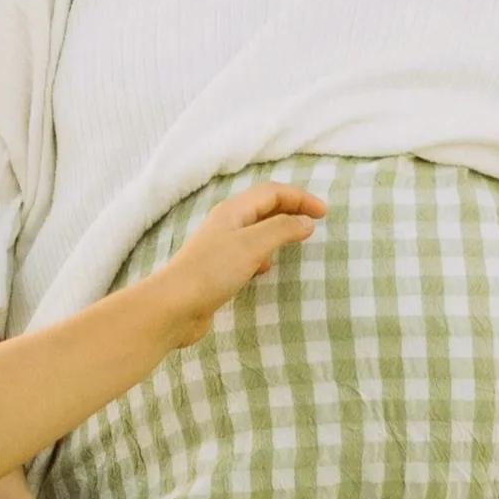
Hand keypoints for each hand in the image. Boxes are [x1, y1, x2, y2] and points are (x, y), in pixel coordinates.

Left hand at [151, 182, 327, 343]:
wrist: (174, 306)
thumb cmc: (212, 271)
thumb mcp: (252, 245)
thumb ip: (281, 230)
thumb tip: (306, 222)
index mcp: (233, 211)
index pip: (271, 192)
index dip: (299, 197)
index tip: (324, 213)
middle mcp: (225, 224)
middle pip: (263, 208)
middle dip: (289, 210)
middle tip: (314, 222)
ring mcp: (220, 248)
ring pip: (255, 231)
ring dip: (277, 232)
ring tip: (295, 242)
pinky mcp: (217, 270)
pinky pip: (246, 254)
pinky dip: (262, 255)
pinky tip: (264, 268)